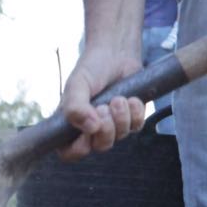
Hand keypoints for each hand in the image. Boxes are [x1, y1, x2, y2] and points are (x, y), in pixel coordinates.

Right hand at [57, 44, 144, 160]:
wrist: (116, 53)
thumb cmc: (92, 69)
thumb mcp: (77, 85)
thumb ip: (75, 107)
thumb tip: (91, 128)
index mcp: (71, 124)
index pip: (70, 153)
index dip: (79, 150)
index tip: (86, 133)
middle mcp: (91, 128)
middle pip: (100, 146)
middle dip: (106, 129)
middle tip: (104, 107)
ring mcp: (113, 124)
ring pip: (120, 137)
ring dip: (121, 117)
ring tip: (118, 98)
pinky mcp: (131, 118)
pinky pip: (136, 126)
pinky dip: (136, 113)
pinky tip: (132, 98)